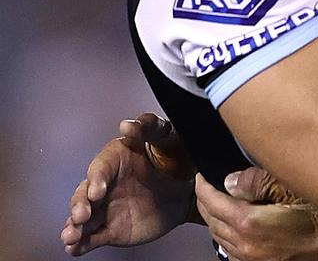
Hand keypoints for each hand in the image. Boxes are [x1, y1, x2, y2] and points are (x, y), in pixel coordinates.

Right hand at [61, 113, 195, 254]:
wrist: (190, 186)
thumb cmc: (176, 155)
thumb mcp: (166, 136)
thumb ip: (149, 128)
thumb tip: (128, 125)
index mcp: (115, 159)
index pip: (99, 168)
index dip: (97, 179)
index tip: (98, 190)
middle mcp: (106, 184)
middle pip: (84, 194)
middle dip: (79, 205)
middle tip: (82, 214)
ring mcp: (106, 207)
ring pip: (83, 218)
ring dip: (74, 227)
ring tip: (71, 235)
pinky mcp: (112, 228)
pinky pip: (93, 236)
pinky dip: (82, 243)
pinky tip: (75, 248)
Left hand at [197, 169, 317, 260]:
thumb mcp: (294, 189)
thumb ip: (259, 182)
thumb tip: (231, 180)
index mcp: (249, 222)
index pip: (212, 202)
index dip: (203, 186)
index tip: (201, 175)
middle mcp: (245, 244)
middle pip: (211, 220)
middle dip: (205, 201)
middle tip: (207, 186)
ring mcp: (251, 258)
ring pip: (218, 236)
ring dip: (213, 218)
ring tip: (217, 203)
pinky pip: (230, 251)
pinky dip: (225, 236)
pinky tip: (232, 227)